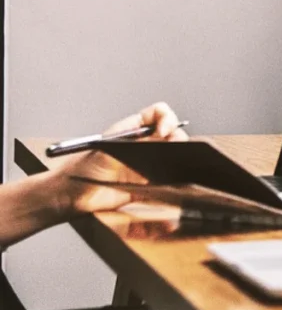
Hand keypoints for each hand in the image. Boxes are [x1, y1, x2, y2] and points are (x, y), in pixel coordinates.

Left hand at [53, 102, 188, 214]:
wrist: (74, 196)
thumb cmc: (82, 168)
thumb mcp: (105, 146)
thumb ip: (130, 139)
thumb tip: (157, 136)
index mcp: (134, 129)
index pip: (158, 114)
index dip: (167, 118)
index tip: (164, 131)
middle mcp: (145, 144)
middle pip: (173, 133)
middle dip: (178, 138)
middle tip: (173, 149)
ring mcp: (150, 164)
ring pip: (176, 155)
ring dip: (180, 157)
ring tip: (173, 166)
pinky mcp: (152, 184)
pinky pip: (171, 179)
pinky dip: (176, 178)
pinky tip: (172, 180)